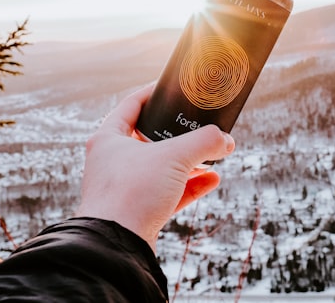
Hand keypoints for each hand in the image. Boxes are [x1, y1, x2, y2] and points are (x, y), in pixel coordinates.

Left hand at [75, 82, 235, 249]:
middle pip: (150, 138)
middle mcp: (113, 161)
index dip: (154, 93)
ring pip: (161, 167)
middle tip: (200, 126)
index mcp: (109, 138)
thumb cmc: (132, 193)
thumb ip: (204, 142)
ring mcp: (125, 187)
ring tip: (213, 155)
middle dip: (179, 134)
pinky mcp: (137, 211)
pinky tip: (212, 180)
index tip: (175, 89)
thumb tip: (226, 140)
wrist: (116, 245)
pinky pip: (168, 192)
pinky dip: (189, 186)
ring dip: (188, 162)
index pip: (132, 104)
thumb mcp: (174, 156)